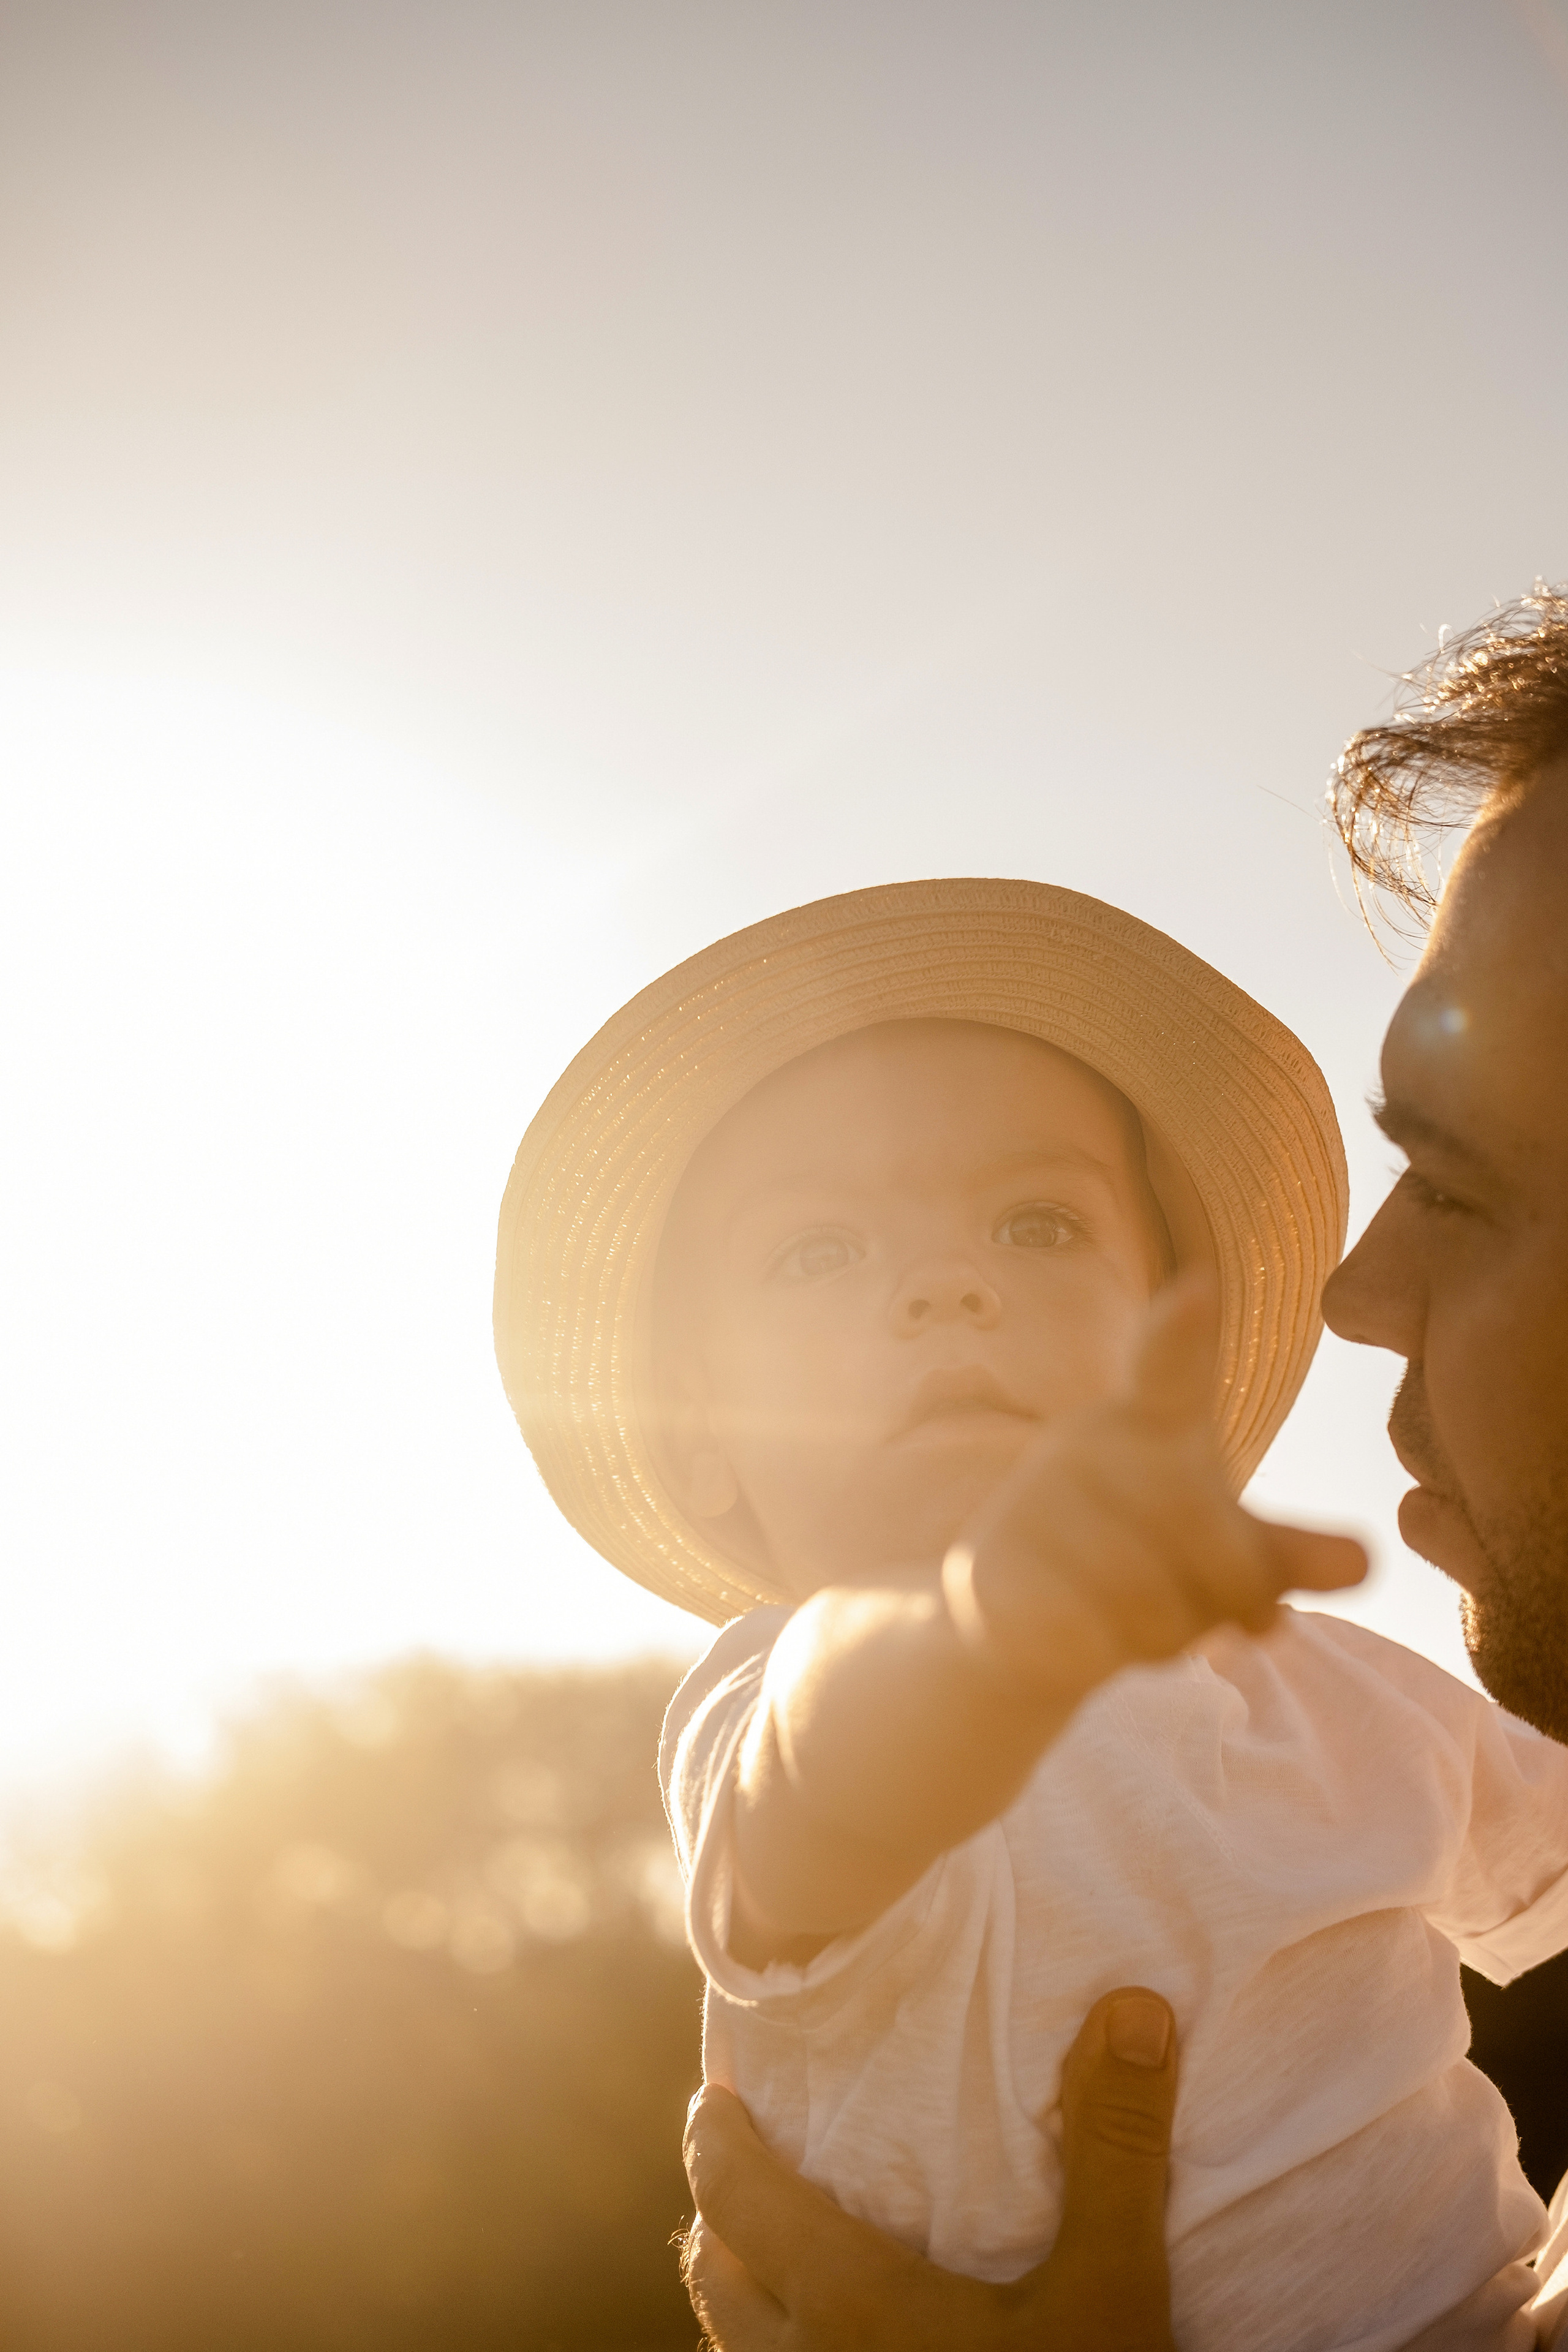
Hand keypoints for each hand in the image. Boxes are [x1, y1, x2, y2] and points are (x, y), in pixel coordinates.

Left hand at [681, 1987, 1179, 2351]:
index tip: (717, 2087)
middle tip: (749, 2153)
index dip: (713, 2133)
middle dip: (722, 2206)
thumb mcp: (1114, 2292)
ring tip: (784, 2248)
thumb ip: (1115, 2145)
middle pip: (716, 2272)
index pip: (732, 2194)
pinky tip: (838, 2349)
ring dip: (746, 2291)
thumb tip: (1135, 2005)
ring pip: (736, 2351)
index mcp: (847, 2307)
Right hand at [943, 1272, 1365, 1705]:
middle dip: (1238, 1590)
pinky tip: (1099, 1637)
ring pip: (1149, 1595)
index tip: (1198, 1287)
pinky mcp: (993, 1570)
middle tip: (1255, 1621)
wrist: (1018, 1612)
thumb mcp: (1230, 1550)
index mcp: (1149, 1421)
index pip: (1169, 1367)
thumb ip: (1291, 1553)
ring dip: (1175, 1632)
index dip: (1182, 1331)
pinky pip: (1090, 1634)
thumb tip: (1368, 1561)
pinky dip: (1114, 1651)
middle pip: (1201, 1525)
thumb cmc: (1143, 1556)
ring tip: (1159, 1621)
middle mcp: (1086, 1445)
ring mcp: (1033, 1503)